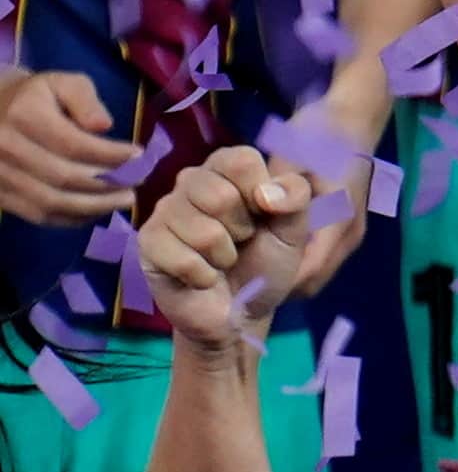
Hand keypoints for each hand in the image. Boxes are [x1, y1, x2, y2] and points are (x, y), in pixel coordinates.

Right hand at [0, 68, 138, 225]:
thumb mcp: (64, 83)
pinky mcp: (0, 196)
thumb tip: (104, 125)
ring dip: (95, 206)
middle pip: (63, 177)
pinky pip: (39, 215)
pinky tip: (98, 209)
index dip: (110, 155)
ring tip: (125, 198)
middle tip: (138, 181)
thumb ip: (86, 100)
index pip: (73, 144)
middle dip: (108, 183)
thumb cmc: (38, 96)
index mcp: (23, 116)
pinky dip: (73, 217)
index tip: (140, 156)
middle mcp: (6, 148)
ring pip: (51, 202)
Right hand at [136, 149, 317, 354]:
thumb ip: (295, 199)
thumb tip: (266, 193)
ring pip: (203, 231)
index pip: (241, 160)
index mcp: (226, 168)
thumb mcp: (294, 230)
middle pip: (220, 196)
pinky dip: (203, 276)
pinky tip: (202, 277)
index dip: (262, 194)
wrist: (240, 311)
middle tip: (241, 241)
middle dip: (242, 230)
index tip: (264, 215)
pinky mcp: (148, 243)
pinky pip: (183, 259)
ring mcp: (164, 211)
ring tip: (221, 259)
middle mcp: (191, 181)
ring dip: (224, 256)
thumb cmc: (265, 262)